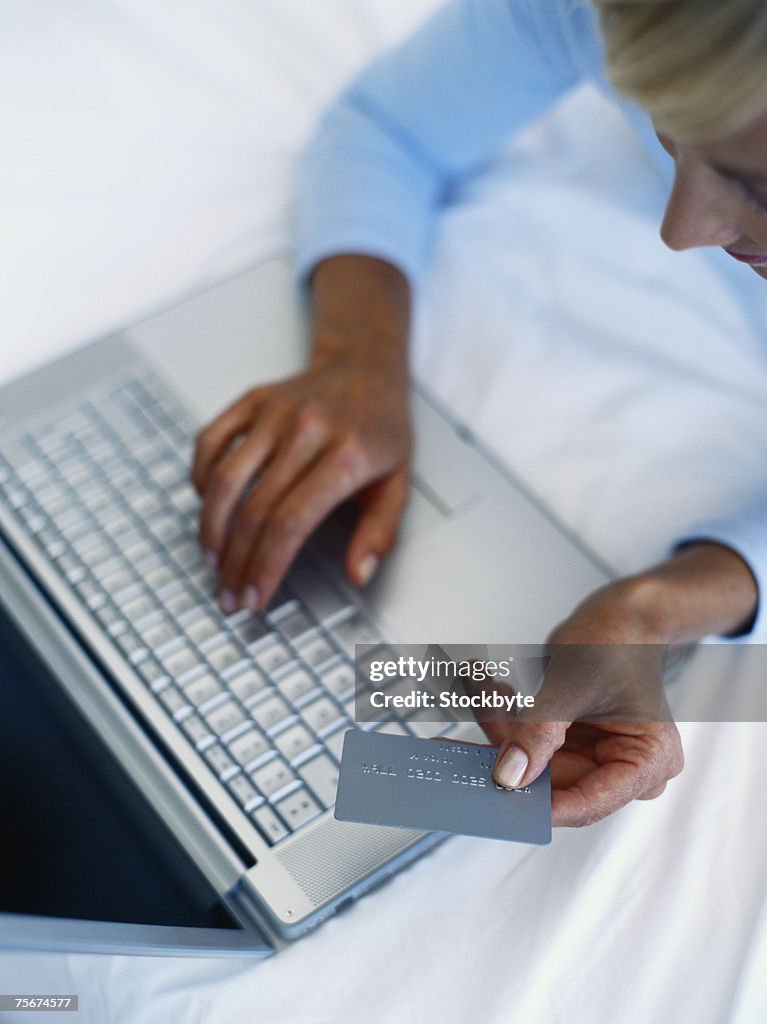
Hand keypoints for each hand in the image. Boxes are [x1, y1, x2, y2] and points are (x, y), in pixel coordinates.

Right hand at [192, 351, 410, 612]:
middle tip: (229, 596)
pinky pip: (209, 443)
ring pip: (224, 479)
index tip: (255, 598)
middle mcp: (307, 429)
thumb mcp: (397, 484)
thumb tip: (358, 576)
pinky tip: (210, 511)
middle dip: (236, 563)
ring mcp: (275, 411)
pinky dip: (201, 481)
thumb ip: (380, 534)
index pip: (291, 522)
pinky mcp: (252, 400)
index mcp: (348, 455)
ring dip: (211, 530)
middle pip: (254, 509)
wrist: (366, 366)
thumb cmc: (381, 431)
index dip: (266, 566)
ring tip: (213, 562)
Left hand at [480, 578, 685, 826]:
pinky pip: (529, 738)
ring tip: (477, 684)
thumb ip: (540, 731)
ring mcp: (595, 753)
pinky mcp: (570, 741)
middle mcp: (625, 764)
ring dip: (499, 721)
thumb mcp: (574, 685)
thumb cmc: (618, 638)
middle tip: (465, 728)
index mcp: (648, 759)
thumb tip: (510, 774)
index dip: (544, 805)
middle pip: (552, 778)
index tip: (501, 798)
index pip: (592, 802)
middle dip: (507, 745)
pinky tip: (487, 685)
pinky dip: (506, 712)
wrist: (620, 615)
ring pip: (532, 757)